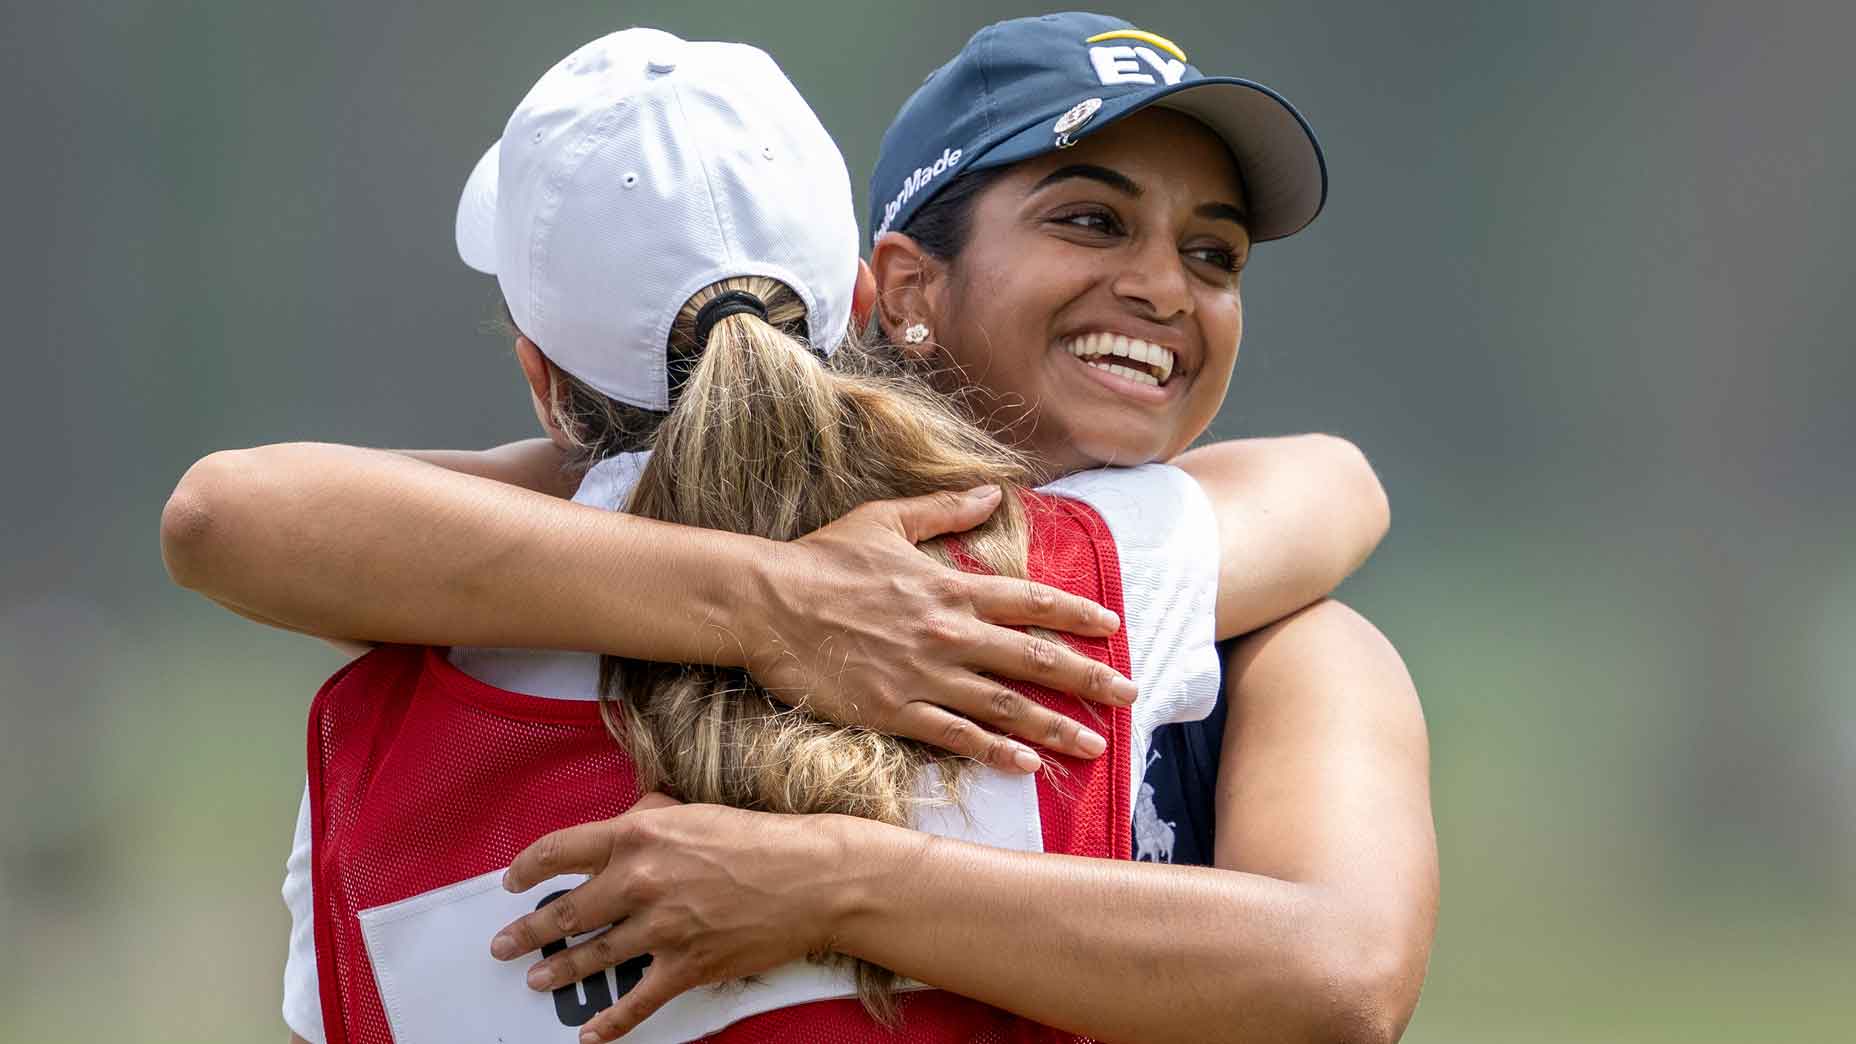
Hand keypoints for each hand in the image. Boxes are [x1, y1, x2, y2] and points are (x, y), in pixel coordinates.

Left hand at [490, 795, 873, 1042]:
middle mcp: (640, 882)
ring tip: (537, 980)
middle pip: (565, 912)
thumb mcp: (693, 811)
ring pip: (593, 957)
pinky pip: (637, 1002)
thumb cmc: (757, 839)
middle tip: (503, 946)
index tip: (512, 881)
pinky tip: (590, 1035)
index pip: (560, 851)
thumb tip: (624, 823)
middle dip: (527, 932)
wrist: (811, 879)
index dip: (527, 868)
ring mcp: (661, 928)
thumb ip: (649, 818)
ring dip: (559, 972)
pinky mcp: (686, 966)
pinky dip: (610, 1024)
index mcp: (637, 836)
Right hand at [749, 485, 1136, 772]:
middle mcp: (950, 633)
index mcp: (950, 587)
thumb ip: (945, 510)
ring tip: (1096, 744)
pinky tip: (1027, 766)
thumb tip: (993, 493)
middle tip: (1131, 694)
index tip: (1113, 628)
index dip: (1077, 614)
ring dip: (1056, 726)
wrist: (768, 603)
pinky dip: (996, 752)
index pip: (1031, 601)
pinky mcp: (895, 710)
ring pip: (1006, 705)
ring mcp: (925, 675)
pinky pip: (957, 736)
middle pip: (1035, 658)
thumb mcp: (886, 519)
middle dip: (1089, 678)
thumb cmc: (822, 559)